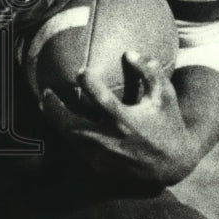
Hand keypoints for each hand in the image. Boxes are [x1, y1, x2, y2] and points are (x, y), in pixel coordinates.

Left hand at [40, 50, 203, 185]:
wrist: (172, 165)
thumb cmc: (167, 123)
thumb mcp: (164, 96)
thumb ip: (149, 73)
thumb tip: (129, 52)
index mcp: (129, 121)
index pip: (103, 101)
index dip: (90, 84)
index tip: (80, 70)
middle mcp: (113, 140)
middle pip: (75, 126)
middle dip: (57, 109)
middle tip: (46, 92)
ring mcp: (105, 155)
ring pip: (71, 139)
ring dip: (56, 121)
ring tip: (46, 104)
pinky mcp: (101, 166)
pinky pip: (77, 149)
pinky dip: (66, 134)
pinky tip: (59, 121)